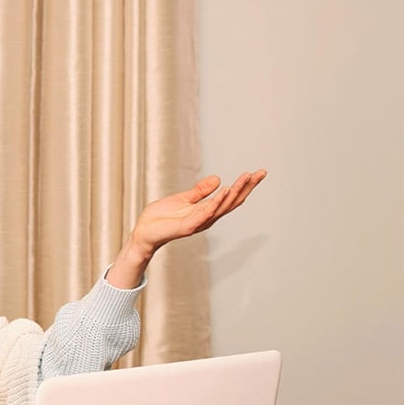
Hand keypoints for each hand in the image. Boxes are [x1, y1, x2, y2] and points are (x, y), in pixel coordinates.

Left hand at [132, 170, 266, 255]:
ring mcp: (199, 222)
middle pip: (232, 201)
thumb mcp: (183, 199)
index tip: (258, 173)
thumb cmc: (161, 218)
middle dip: (247, 187)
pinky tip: (225, 190)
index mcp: (207, 210)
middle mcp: (207, 217)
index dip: (245, 185)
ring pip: (222, 206)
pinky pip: (205, 212)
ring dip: (236, 191)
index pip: (230, 197)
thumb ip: (199, 191)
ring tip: (246, 177)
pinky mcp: (188, 226)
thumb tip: (218, 178)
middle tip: (260, 173)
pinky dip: (216, 201)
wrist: (143, 231)